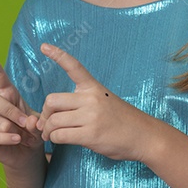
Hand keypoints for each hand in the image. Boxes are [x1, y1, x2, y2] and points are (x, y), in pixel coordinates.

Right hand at [0, 46, 44, 170]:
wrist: (28, 154)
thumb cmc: (32, 132)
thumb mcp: (39, 123)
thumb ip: (36, 120)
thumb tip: (28, 122)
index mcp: (8, 95)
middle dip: (10, 110)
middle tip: (25, 122)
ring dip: (11, 125)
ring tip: (22, 134)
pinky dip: (5, 138)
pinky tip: (15, 140)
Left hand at [35, 42, 158, 161]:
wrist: (143, 136)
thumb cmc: (122, 121)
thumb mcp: (104, 102)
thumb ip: (81, 104)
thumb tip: (51, 117)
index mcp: (94, 87)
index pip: (74, 67)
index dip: (58, 55)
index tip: (44, 47)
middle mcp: (91, 98)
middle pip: (52, 100)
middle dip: (44, 114)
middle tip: (46, 124)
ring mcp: (91, 116)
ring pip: (54, 121)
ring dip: (47, 131)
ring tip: (51, 135)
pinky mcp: (90, 135)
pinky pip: (60, 135)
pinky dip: (54, 139)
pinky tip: (58, 141)